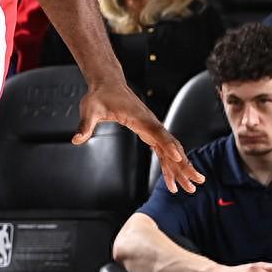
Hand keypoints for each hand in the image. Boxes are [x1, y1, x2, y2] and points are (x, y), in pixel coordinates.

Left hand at [78, 84, 203, 192]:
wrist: (108, 84)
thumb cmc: (100, 96)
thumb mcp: (90, 110)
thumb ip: (85, 126)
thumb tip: (76, 139)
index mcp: (140, 118)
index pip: (157, 133)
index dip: (168, 145)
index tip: (178, 158)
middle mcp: (151, 123)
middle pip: (171, 145)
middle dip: (183, 165)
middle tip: (195, 182)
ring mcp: (152, 128)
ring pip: (170, 150)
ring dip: (180, 168)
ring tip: (189, 187)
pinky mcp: (149, 132)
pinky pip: (163, 150)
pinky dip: (170, 164)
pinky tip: (172, 179)